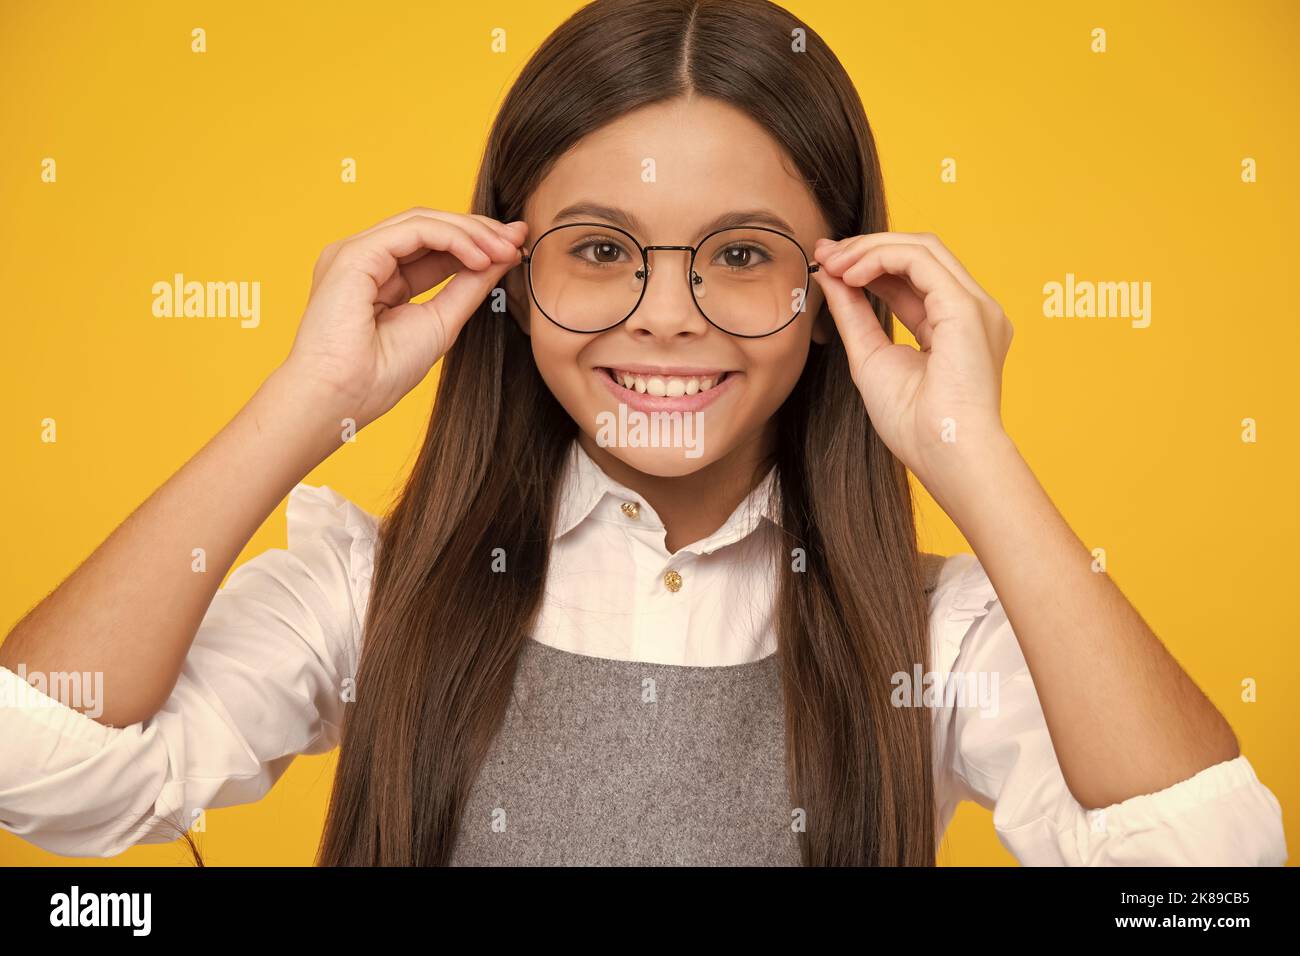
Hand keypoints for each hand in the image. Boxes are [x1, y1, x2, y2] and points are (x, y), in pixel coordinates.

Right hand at [279, 207, 527, 429]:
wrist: (341, 399)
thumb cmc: (380, 374)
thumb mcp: (441, 321)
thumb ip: (469, 287)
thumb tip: (502, 257)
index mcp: (379, 277)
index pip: (433, 246)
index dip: (476, 243)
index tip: (516, 247)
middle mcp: (365, 259)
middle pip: (430, 227)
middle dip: (478, 231)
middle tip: (518, 239)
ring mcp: (356, 252)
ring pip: (423, 222)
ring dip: (470, 232)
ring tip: (504, 250)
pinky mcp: (355, 254)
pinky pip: (414, 231)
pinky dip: (453, 238)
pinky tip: (480, 257)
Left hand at [812, 231, 1013, 491]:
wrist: (943, 454)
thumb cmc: (914, 424)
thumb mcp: (869, 356)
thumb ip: (853, 313)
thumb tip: (829, 274)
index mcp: (955, 326)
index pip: (912, 277)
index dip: (869, 263)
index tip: (827, 263)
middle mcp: (972, 311)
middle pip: (919, 255)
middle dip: (867, 248)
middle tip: (824, 253)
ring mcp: (975, 306)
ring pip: (922, 248)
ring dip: (870, 249)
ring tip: (833, 263)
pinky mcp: (967, 307)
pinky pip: (920, 260)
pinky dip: (880, 259)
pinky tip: (851, 274)